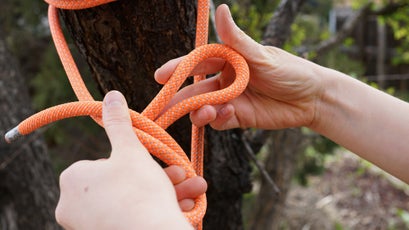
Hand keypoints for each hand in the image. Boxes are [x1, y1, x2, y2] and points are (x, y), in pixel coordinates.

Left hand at [55, 91, 203, 229]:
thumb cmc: (138, 192)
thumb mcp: (131, 150)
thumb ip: (119, 124)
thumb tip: (111, 95)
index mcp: (73, 178)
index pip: (105, 162)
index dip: (133, 160)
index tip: (152, 161)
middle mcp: (71, 206)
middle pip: (122, 182)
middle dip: (158, 176)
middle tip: (181, 172)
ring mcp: (86, 227)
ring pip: (132, 202)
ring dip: (167, 192)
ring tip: (193, 188)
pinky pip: (133, 219)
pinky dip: (157, 210)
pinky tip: (185, 206)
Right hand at [155, 4, 323, 129]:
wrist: (312, 98)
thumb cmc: (290, 70)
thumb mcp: (262, 55)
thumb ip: (237, 39)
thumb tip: (221, 9)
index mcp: (227, 60)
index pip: (197, 63)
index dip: (177, 69)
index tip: (160, 76)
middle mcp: (224, 80)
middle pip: (194, 89)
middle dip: (178, 98)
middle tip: (163, 108)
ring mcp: (230, 100)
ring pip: (203, 108)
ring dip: (199, 112)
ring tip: (206, 112)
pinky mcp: (238, 118)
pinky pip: (219, 122)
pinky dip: (218, 120)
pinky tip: (229, 113)